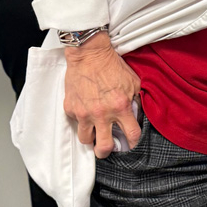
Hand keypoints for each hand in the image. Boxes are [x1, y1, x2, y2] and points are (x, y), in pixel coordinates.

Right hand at [63, 33, 140, 158]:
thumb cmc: (112, 66)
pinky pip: (75, 123)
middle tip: (106, 150)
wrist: (89, 54)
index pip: (132, 135)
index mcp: (121, 107)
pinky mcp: (71, 108)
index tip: (131, 144)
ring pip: (86, 139)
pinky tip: (85, 112)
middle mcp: (102, 113)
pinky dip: (81, 121)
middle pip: (104, 147)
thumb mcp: (133, 82)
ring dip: (91, 138)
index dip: (133, 143)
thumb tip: (136, 115)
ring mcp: (84, 112)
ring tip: (94, 132)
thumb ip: (135, 101)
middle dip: (106, 152)